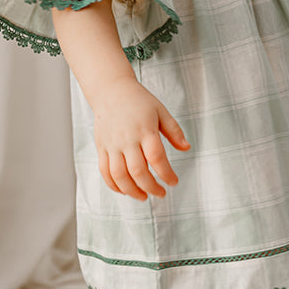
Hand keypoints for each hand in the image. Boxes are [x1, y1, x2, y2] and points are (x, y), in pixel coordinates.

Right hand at [92, 79, 189, 200]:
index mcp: (145, 129)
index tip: (173, 182)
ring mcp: (112, 144)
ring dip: (132, 191)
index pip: (156, 158)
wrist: (111, 91)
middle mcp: (127, 139)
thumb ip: (174, 131)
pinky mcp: (101, 147)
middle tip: (161, 193)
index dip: (166, 174)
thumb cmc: (138, 101)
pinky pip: (105, 172)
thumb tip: (186, 148)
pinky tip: (125, 190)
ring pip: (119, 175)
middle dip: (151, 187)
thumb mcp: (161, 111)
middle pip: (138, 171)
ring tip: (143, 196)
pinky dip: (114, 185)